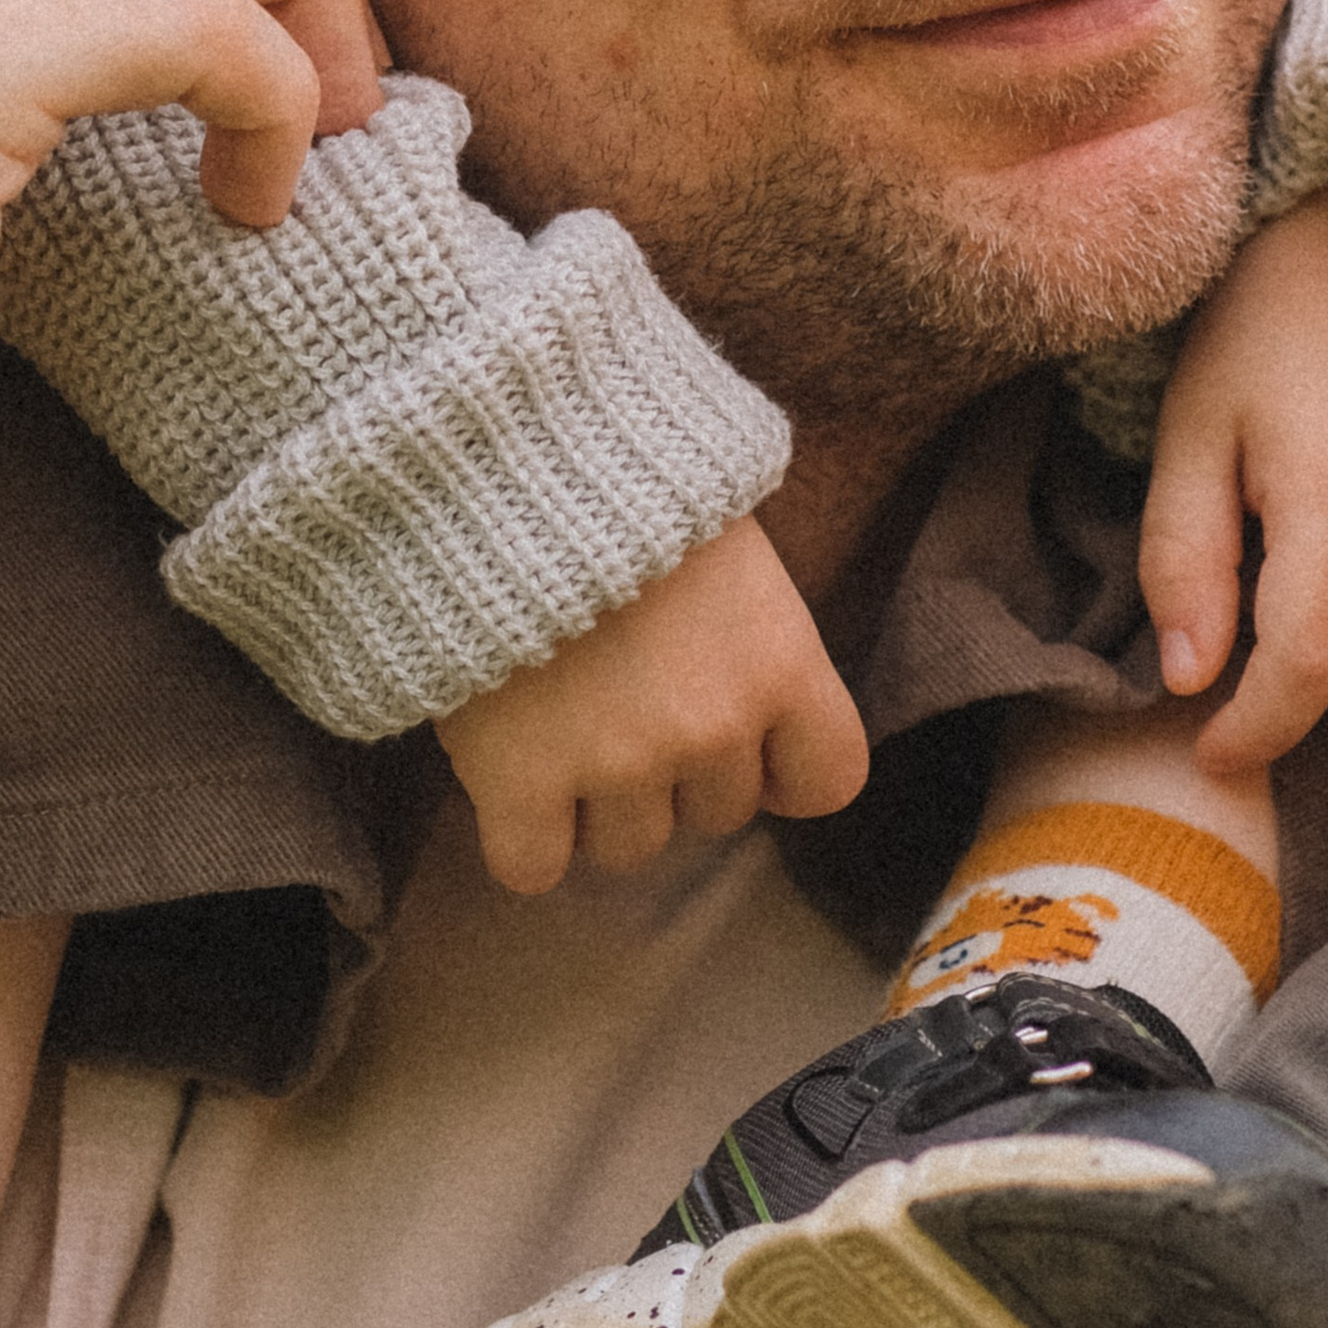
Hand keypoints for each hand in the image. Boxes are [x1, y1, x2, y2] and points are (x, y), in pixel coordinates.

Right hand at [433, 515, 867, 893]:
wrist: (499, 460)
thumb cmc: (624, 479)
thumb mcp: (726, 542)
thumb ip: (750, 632)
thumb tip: (754, 684)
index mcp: (781, 665)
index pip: (829, 779)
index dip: (783, 767)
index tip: (743, 734)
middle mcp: (712, 729)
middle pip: (717, 814)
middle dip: (676, 768)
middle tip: (623, 690)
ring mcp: (617, 764)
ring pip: (629, 848)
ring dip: (598, 801)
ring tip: (559, 716)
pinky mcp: (521, 783)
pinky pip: (532, 867)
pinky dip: (521, 834)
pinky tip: (510, 772)